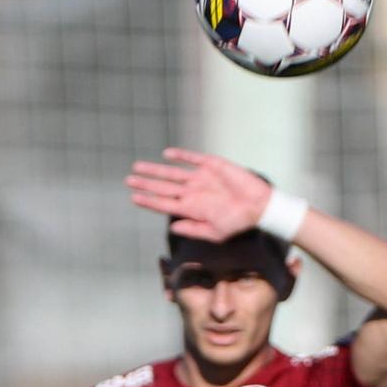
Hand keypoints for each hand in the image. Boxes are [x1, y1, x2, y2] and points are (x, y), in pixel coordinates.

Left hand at [125, 147, 273, 241]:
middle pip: (163, 187)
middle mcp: (192, 192)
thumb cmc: (238, 223)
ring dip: (155, 170)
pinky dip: (181, 156)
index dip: (148, 201)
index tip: (132, 197)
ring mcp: (201, 178)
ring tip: (137, 167)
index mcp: (190, 208)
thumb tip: (171, 228)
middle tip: (128, 180)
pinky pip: (193, 158)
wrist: (259, 207)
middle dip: (145, 184)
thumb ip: (193, 229)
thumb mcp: (214, 232)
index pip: (163, 204)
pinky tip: (167, 154)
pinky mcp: (213, 166)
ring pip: (172, 173)